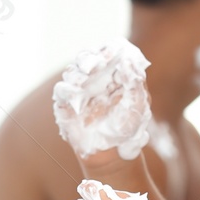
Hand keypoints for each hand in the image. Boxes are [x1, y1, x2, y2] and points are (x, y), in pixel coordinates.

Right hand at [52, 40, 152, 162]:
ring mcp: (79, 90)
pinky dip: (67, 90)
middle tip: (97, 64)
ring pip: (71, 71)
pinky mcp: (66, 103)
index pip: (108, 50)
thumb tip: (128, 61)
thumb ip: (136, 82)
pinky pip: (61, 90)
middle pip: (86, 56)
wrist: (111, 152)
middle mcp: (95, 77)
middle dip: (89, 57)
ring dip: (77, 73)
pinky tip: (78, 95)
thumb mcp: (138, 105)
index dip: (109, 48)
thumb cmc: (127, 127)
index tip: (114, 52)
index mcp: (114, 72)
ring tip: (85, 82)